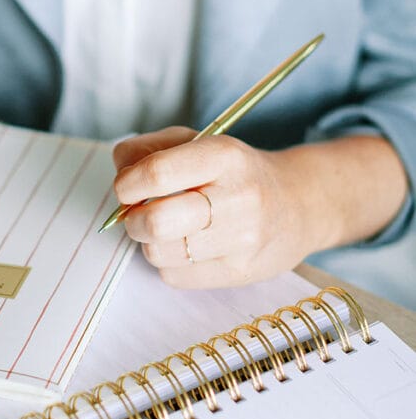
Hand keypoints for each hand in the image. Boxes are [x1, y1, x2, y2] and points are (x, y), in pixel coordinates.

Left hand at [113, 126, 317, 289]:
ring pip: (160, 253)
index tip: (125, 187)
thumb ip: (149, 149)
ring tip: (166, 228)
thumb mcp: (197, 142)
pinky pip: (174, 276)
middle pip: (156, 220)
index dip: (127, 184)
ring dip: (149, 241)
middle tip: (138, 212)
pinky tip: (186, 246)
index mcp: (224, 156)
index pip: (158, 173)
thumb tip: (120, 171)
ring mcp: (241, 240)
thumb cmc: (234, 172)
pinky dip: (168, 262)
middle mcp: (237, 198)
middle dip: (133, 218)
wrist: (297, 205)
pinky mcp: (238, 273)